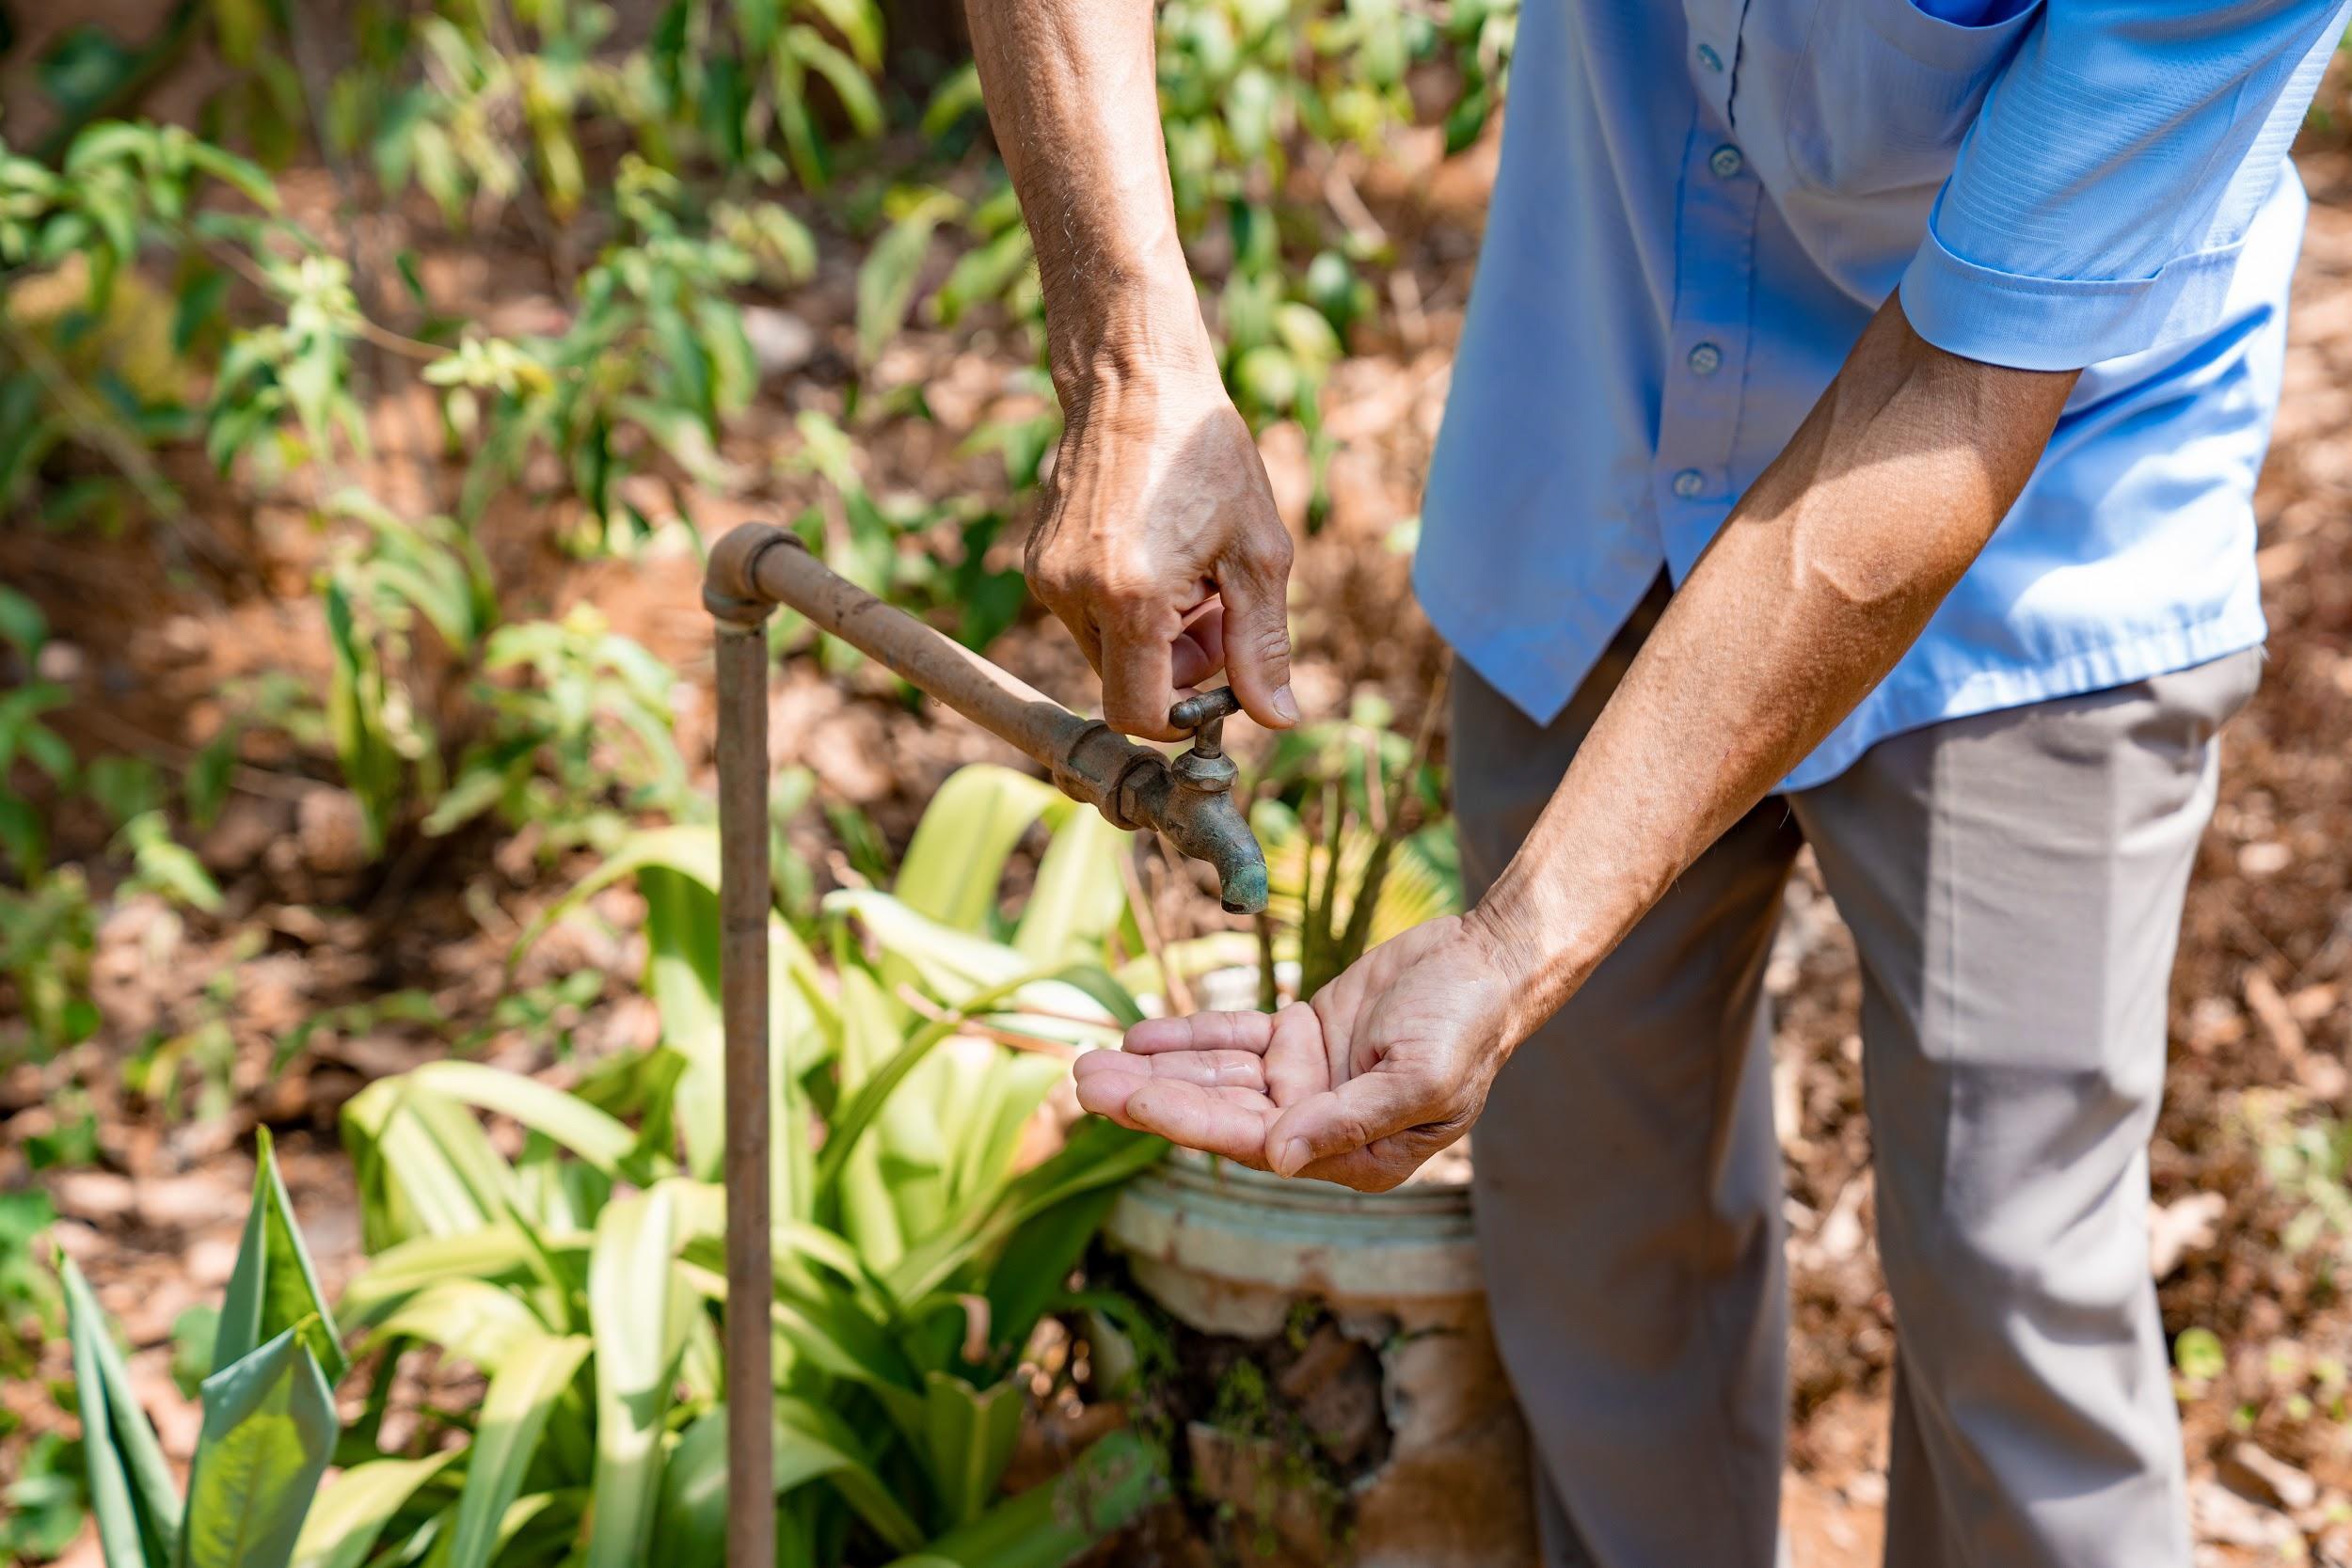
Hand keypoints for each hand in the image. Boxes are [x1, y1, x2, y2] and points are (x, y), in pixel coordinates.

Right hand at [1029, 366, 1297, 740]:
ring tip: (1192, 575)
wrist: (1136, 380)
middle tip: (1219, 610)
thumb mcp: (1257, 553)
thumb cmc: (1206, 456)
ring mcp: (1048, 579)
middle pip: (1125, 688)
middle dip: (1179, 669)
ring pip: (1107, 655)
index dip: (1183, 716)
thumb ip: (1264, 644)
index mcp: (1131, 598)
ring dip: (1156, 638)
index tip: (1220, 679)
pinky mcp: (1037, 563)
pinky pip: (1086, 618)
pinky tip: (1157, 554)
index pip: (1140, 713)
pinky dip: (1126, 608)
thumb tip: (1277, 717)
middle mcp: (1074, 594)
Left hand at [1073, 916, 1528, 1190]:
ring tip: (1088, 1063)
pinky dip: (1189, 1036)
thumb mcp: (1422, 1076)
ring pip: (1218, 1076)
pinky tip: (1137, 1036)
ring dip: (1156, 1068)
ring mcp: (1307, 1081)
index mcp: (1353, 1153)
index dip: (1190, 1120)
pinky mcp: (1302, 1036)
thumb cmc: (1469, 1025)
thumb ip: (1351, 1119)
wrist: (1489, 962)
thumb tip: (1277, 1159)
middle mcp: (1319, 1124)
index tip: (1134, 1100)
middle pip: (1220, 1113)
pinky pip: (1235, 1037)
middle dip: (1150, 1099)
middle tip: (1082, 1083)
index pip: (1253, 1141)